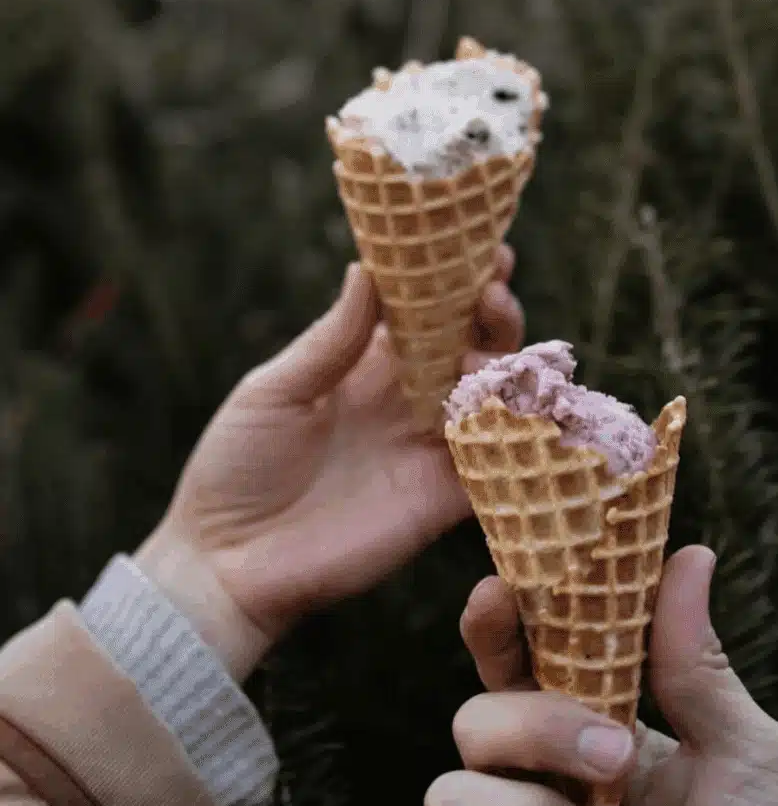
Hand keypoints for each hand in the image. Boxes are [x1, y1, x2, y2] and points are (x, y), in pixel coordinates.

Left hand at [136, 245, 523, 680]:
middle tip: (493, 286)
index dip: (452, 278)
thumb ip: (332, 340)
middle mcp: (408, 399)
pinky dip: (516, 430)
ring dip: (507, 360)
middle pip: (469, 344)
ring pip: (491, 394)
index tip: (476, 242)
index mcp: (367, 366)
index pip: (424, 311)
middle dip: (490, 311)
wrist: (227, 563)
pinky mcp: (442, 498)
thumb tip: (368, 268)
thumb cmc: (237, 465)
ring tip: (499, 338)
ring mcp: (429, 448)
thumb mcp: (276, 390)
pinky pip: (496, 460)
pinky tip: (523, 399)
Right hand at [425, 546, 777, 805]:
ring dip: (536, 789)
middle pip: (476, 711)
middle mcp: (544, 774)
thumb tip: (690, 554)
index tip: (502, 587)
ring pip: (459, 772)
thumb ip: (698, 664)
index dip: (500, 620)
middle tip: (614, 745)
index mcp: (594, 724)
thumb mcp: (743, 755)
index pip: (523, 658)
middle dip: (533, 717)